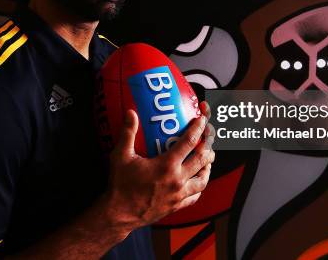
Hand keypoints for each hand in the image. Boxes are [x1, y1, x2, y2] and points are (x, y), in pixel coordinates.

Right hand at [103, 102, 215, 230]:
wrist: (119, 214)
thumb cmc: (120, 184)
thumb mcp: (121, 156)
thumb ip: (128, 133)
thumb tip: (131, 113)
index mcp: (166, 165)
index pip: (189, 142)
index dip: (198, 129)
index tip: (202, 120)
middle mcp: (177, 180)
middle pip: (202, 160)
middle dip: (208, 146)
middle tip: (208, 137)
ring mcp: (179, 195)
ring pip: (203, 179)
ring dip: (207, 167)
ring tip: (207, 158)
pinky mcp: (177, 206)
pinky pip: (195, 196)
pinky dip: (199, 187)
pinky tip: (197, 181)